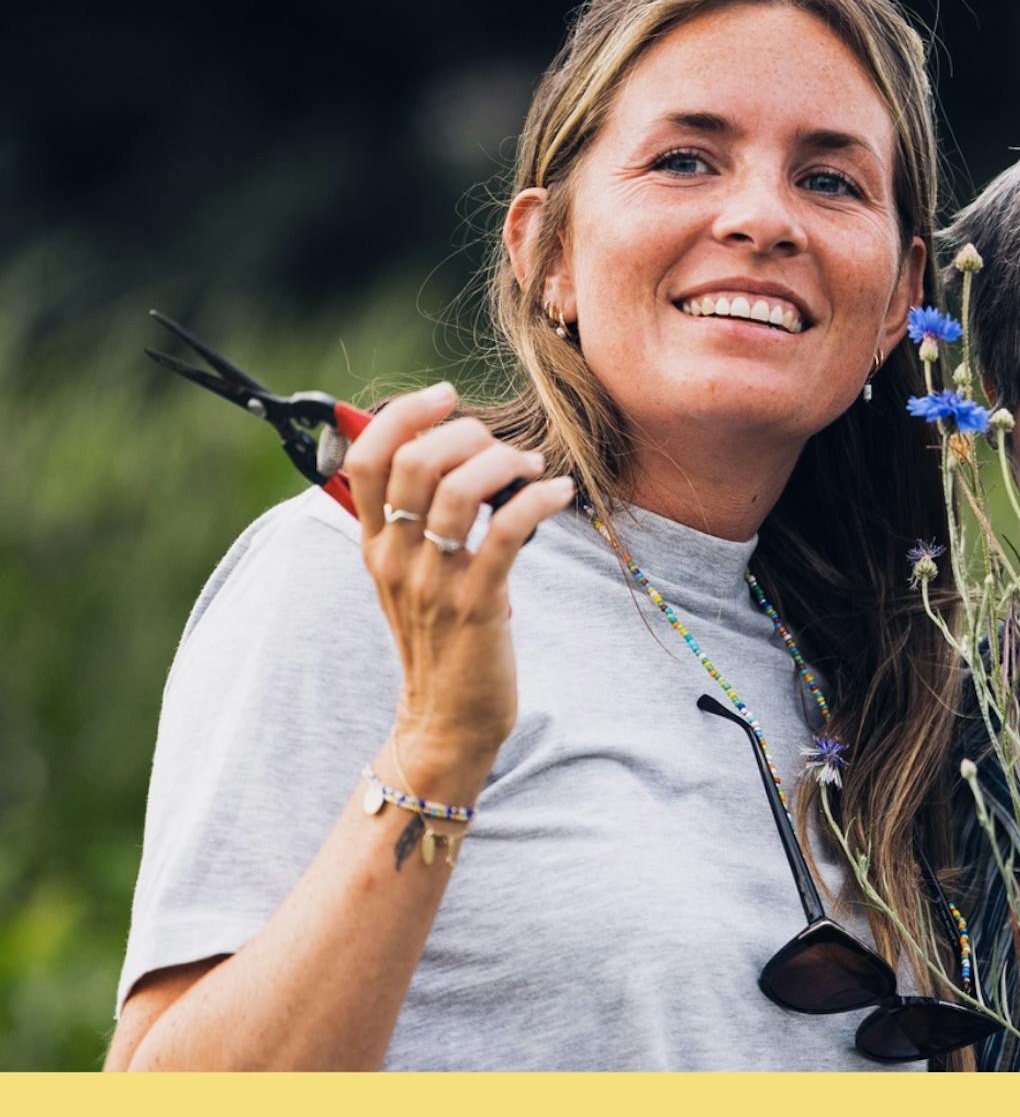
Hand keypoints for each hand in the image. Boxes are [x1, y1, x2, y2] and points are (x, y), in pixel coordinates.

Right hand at [340, 382, 575, 801]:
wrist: (446, 721)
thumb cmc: (439, 641)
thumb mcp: (410, 579)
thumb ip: (416, 524)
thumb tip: (450, 457)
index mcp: (374, 545)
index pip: (366, 459)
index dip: (403, 414)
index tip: (445, 396)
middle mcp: (395, 559)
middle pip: (414, 463)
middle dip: (464, 434)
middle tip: (500, 444)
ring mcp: (433, 583)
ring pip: (457, 492)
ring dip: (502, 463)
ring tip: (533, 468)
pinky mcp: (476, 605)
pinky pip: (505, 532)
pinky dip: (536, 500)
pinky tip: (556, 491)